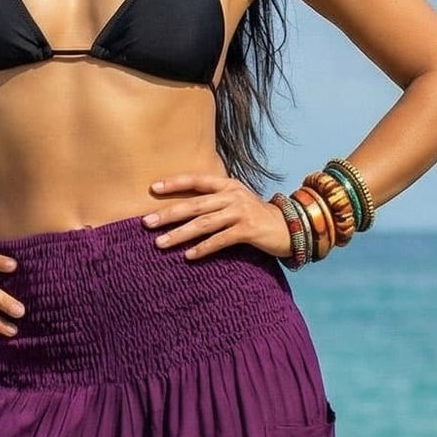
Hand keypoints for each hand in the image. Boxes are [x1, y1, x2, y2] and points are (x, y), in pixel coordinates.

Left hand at [142, 172, 292, 261]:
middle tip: (147, 222)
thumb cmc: (256, 216)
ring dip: (180, 234)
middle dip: (169, 213)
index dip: (175, 183)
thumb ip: (215, 200)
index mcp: (228, 185)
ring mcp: (241, 212)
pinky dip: (204, 248)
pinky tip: (189, 256)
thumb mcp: (236, 200)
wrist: (290, 227)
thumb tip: (184, 208)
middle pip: (195, 204)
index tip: (153, 188)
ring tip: (160, 243)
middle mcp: (232, 196)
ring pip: (204, 223)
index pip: (197, 180)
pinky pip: (221, 240)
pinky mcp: (248, 230)